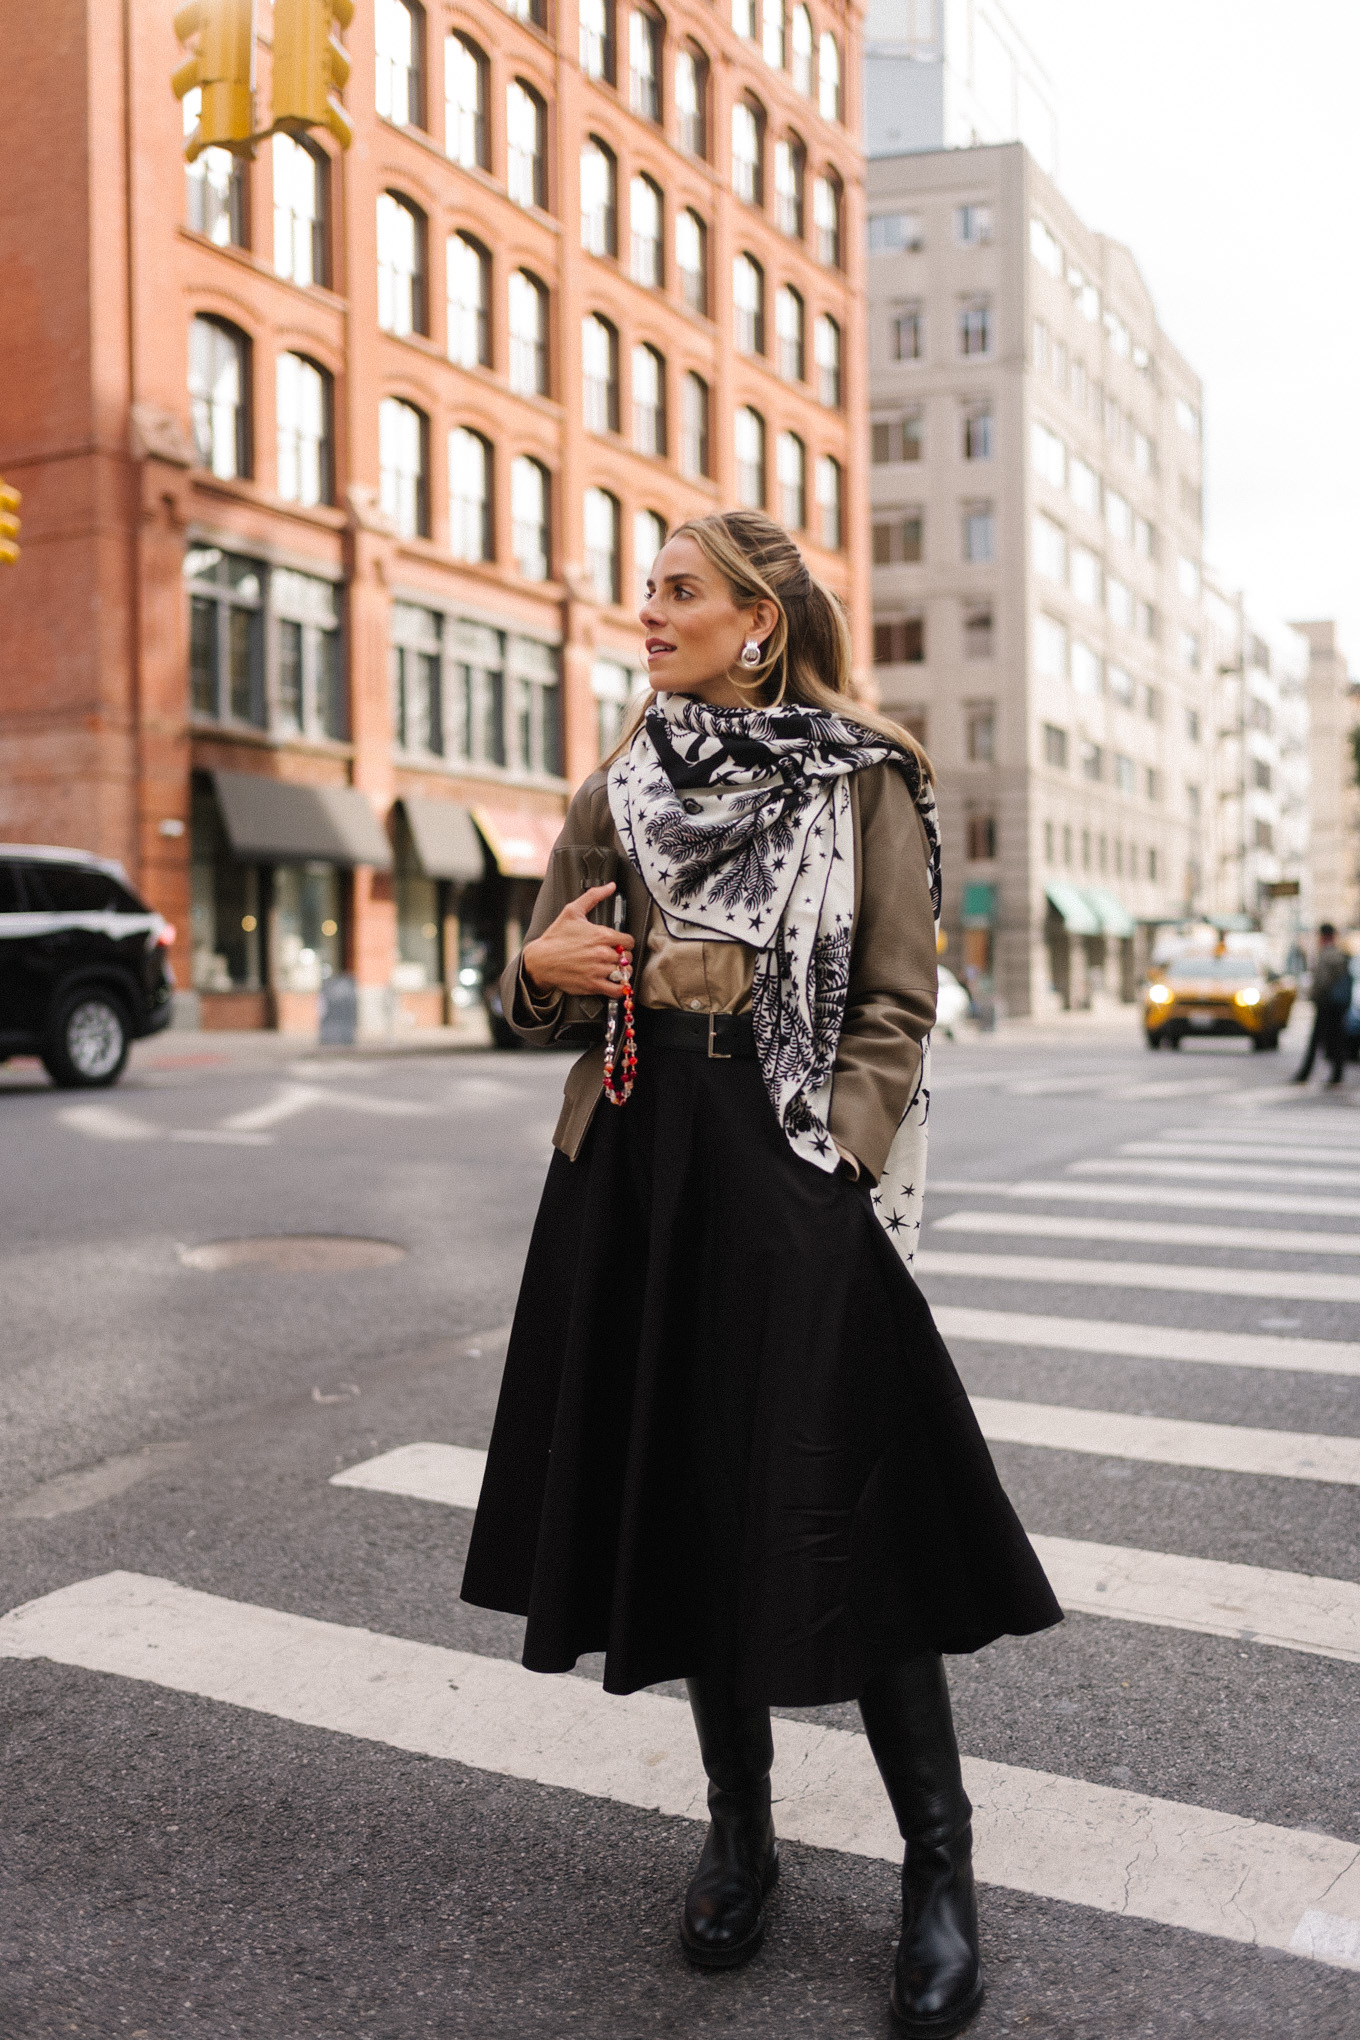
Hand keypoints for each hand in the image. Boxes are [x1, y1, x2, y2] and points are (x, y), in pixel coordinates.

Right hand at [522, 884, 634, 998]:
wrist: (540, 961)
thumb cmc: (555, 937)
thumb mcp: (572, 911)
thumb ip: (593, 896)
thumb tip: (610, 886)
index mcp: (600, 935)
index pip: (628, 940)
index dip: (625, 942)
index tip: (619, 944)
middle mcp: (602, 953)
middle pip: (628, 956)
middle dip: (623, 956)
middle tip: (616, 957)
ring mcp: (598, 970)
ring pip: (624, 973)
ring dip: (623, 972)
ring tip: (616, 969)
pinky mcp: (592, 985)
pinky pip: (617, 990)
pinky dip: (620, 988)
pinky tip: (615, 983)